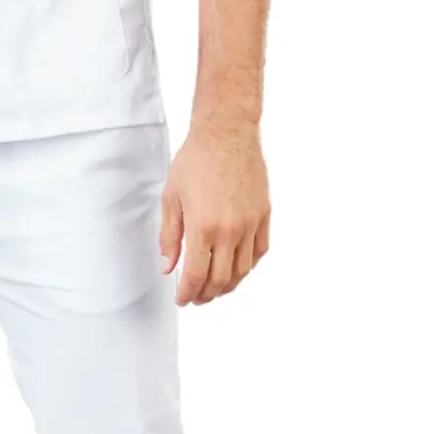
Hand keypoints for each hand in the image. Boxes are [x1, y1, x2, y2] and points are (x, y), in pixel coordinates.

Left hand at [159, 122, 270, 305]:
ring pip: (242, 270)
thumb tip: (168, 266)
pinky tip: (237, 269)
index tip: (182, 299)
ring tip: (216, 289)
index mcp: (203, 227)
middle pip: (221, 279)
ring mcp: (251, 224)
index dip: (188, 292)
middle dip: (206, 295)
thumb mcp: (171, 198)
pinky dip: (248, 267)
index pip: (196, 275)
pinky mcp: (264, 215)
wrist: (226, 134)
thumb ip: (169, 236)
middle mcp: (230, 230)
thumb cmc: (196, 161)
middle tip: (196, 298)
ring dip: (228, 286)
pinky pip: (259, 251)